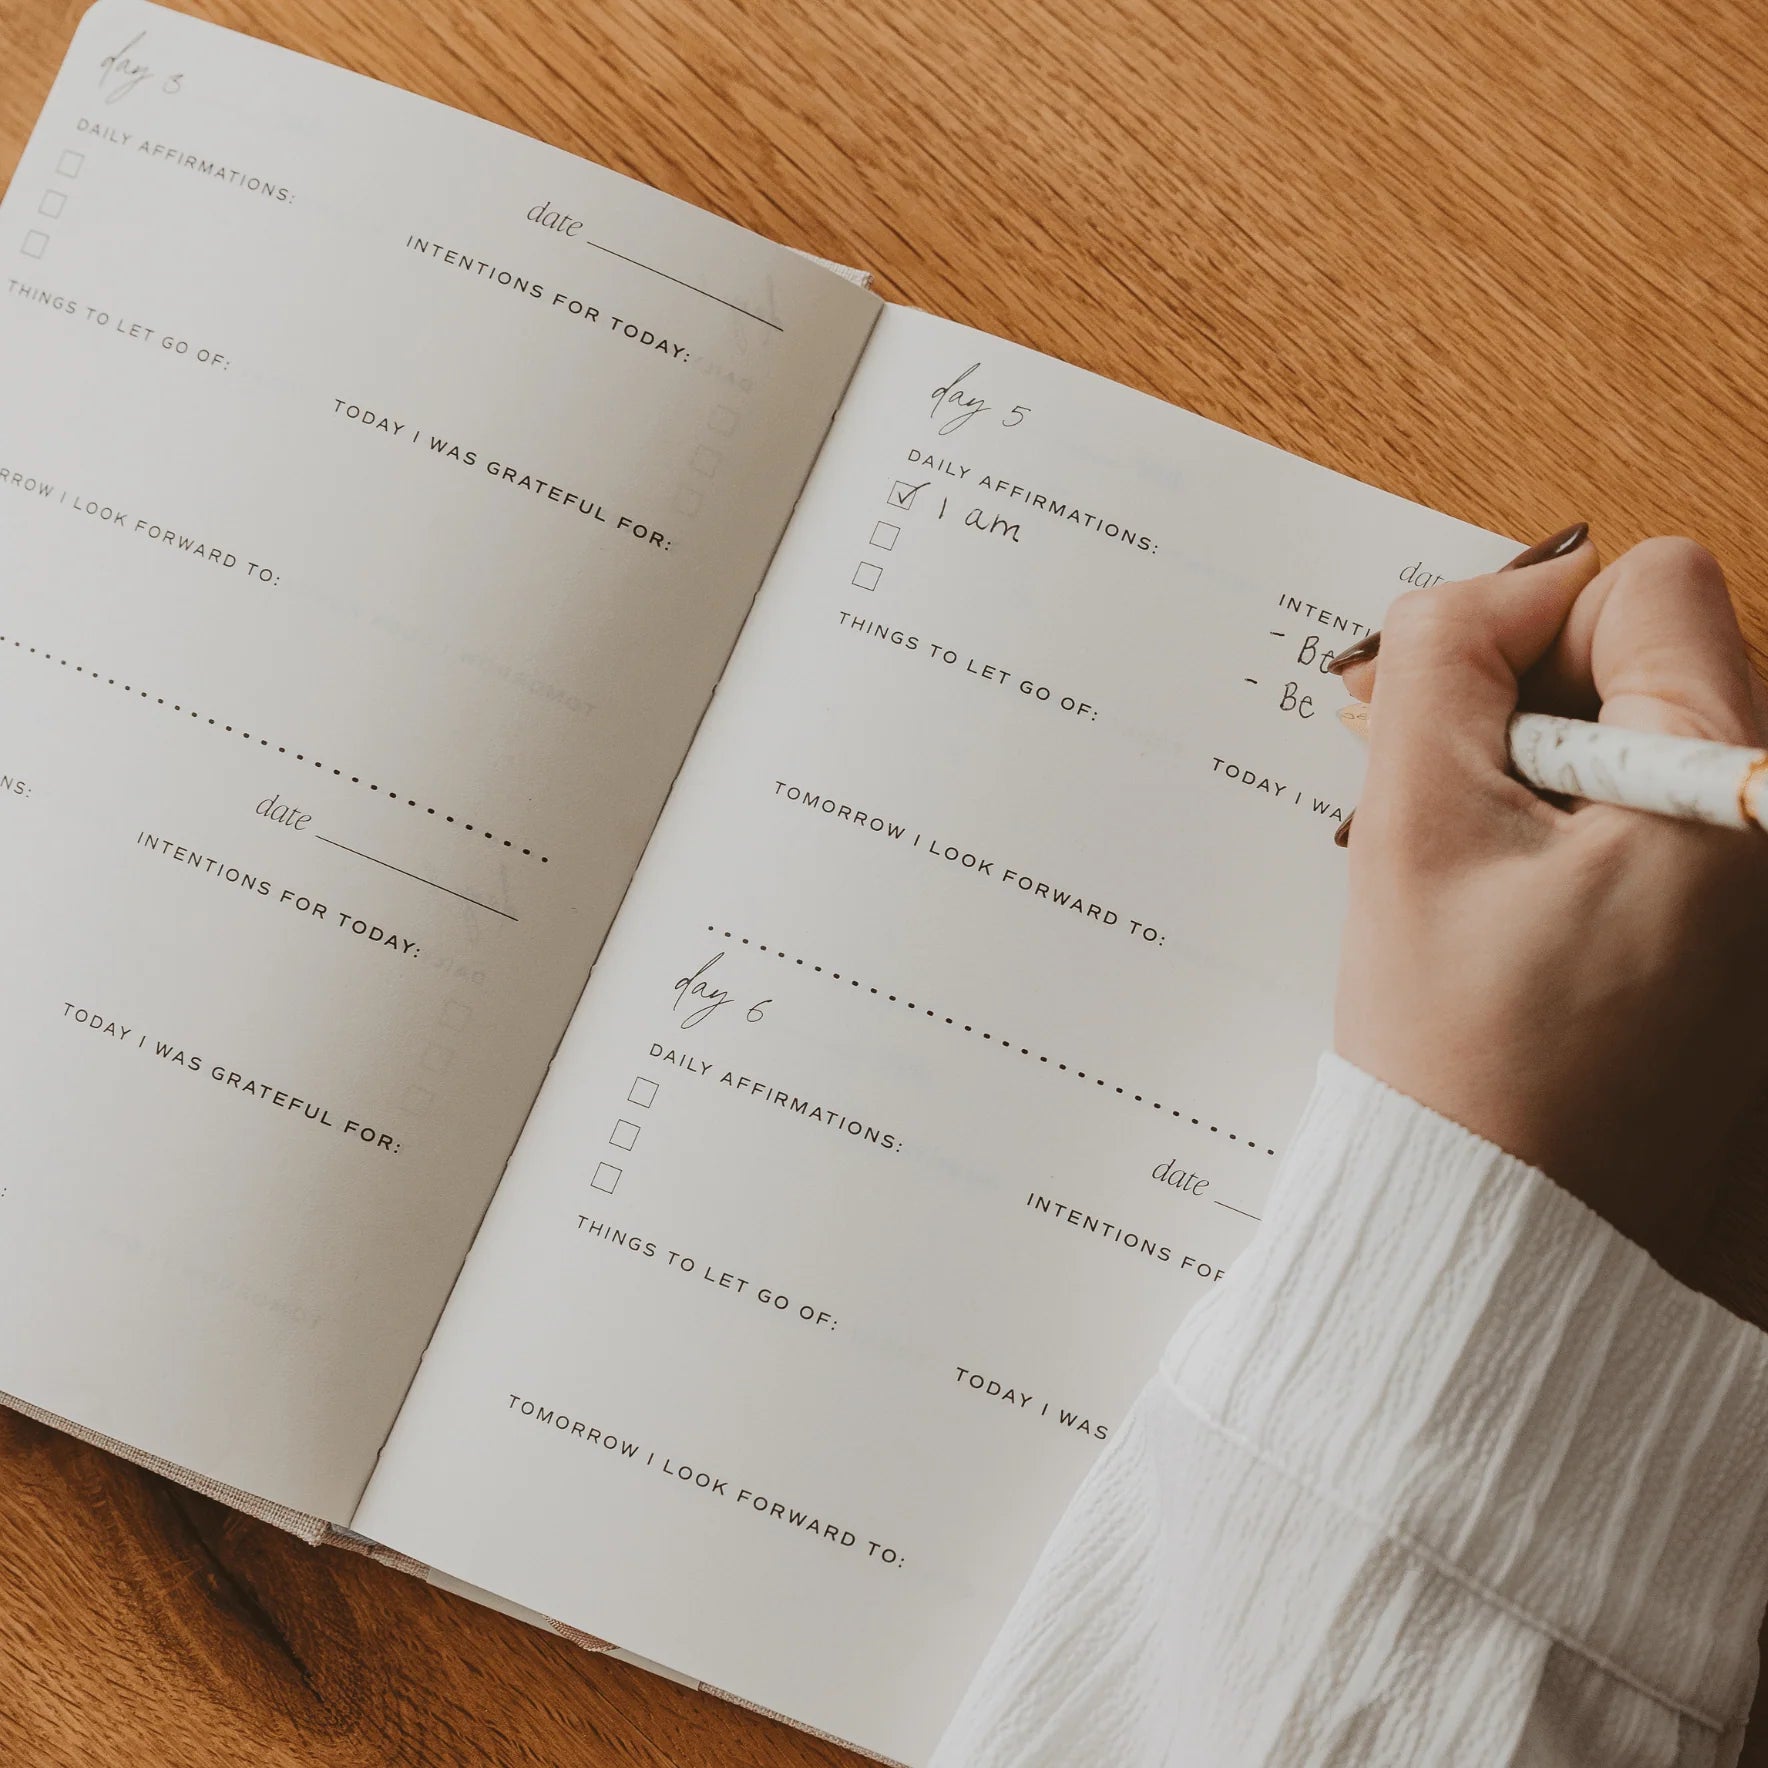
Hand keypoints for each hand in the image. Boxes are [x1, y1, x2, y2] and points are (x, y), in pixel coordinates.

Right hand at [1331, 528, 1767, 1262]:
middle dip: (1535, 709)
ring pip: (1653, 748)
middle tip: (1436, 802)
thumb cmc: (1464, 1058)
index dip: (1524, 633)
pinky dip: (1583, 842)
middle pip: (1661, 665)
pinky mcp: (1744, 947)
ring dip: (1550, 780)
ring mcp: (1766, 892)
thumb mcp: (1417, 835)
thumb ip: (1444, 666)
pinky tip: (1515, 917)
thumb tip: (1499, 589)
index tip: (1452, 733)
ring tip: (1473, 878)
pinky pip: (1665, 829)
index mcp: (1724, 786)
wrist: (1512, 1237)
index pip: (1646, 588)